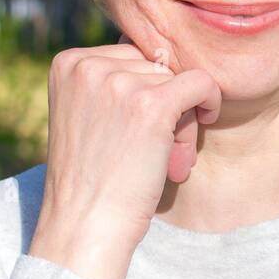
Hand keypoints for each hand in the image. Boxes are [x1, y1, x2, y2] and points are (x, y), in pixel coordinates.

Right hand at [28, 36, 220, 278]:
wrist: (84, 227)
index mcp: (68, 62)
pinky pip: (201, 83)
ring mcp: (119, 83)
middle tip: (155, 151)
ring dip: (181, 118)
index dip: (143, 92)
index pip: (130, 55)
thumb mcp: (86, 115)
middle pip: (155, 64)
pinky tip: (204, 123)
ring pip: (178, 79)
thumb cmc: (92, 179)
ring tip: (165, 159)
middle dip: (165, 104)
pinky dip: (209, 102)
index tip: (137, 132)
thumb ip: (111, 80)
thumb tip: (164, 51)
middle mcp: (89, 65)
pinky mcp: (151, 104)